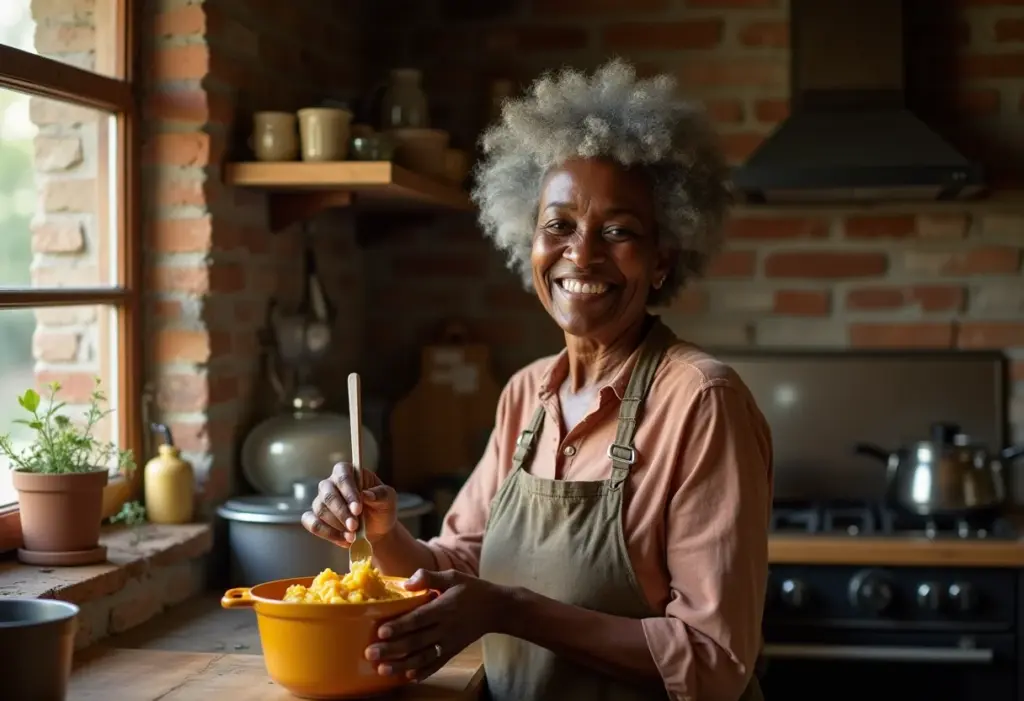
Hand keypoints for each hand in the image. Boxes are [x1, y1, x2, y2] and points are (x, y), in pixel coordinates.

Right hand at [301, 461, 396, 545]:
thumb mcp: (388, 499)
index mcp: (349, 472)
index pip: (343, 475)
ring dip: (336, 525)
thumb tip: (366, 494)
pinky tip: (343, 539)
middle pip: (328, 493)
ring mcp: (321, 501)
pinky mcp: (316, 518)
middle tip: (354, 526)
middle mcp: (331, 484)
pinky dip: (327, 533)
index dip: (348, 492)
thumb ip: (380, 494)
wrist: (377, 530)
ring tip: (353, 535)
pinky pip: (312, 523)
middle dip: (341, 512)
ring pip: (320, 510)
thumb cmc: (382, 508)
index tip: (358, 509)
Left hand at [365, 569, 505, 680]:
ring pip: (423, 657)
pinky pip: (437, 664)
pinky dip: (424, 672)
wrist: (497, 608)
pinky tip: (408, 677)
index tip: (381, 632)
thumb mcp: (453, 576)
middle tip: (370, 654)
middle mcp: (446, 628)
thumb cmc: (472, 589)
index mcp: (444, 607)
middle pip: (416, 641)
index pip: (418, 618)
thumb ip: (429, 577)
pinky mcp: (454, 651)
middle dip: (392, 649)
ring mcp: (450, 642)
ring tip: (383, 670)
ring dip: (402, 665)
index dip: (400, 626)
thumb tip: (406, 582)